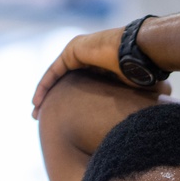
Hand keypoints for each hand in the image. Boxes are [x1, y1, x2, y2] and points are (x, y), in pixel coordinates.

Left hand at [32, 27, 168, 119]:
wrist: (142, 56)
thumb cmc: (144, 76)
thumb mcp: (130, 97)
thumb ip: (126, 108)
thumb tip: (135, 131)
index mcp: (102, 70)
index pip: (79, 88)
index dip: (69, 105)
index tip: (61, 123)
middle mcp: (90, 59)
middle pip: (64, 83)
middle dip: (52, 101)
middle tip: (43, 120)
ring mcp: (81, 52)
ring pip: (56, 77)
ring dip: (44, 95)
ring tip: (36, 114)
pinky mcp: (73, 49)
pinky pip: (54, 70)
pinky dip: (45, 85)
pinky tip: (37, 102)